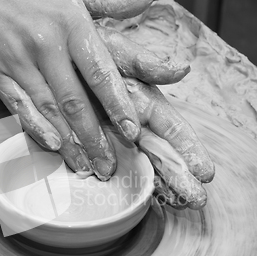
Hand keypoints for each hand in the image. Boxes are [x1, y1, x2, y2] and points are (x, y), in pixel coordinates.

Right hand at [0, 0, 158, 180]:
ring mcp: (19, 62)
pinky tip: (54, 147)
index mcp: (71, 25)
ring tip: (86, 167)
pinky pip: (19, 107)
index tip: (132, 132)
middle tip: (108, 166)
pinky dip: (37, 129)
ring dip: (70, 143)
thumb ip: (111, 1)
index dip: (117, 105)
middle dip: (94, 138)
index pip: (100, 73)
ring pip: (49, 110)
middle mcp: (46, 46)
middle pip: (75, 101)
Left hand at [91, 24, 214, 208]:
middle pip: (162, 152)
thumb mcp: (113, 51)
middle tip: (199, 200)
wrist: (50, 58)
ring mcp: (115, 136)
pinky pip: (115, 168)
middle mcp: (135, 122)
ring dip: (164, 185)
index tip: (206, 171)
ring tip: (182, 204)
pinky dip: (131, 184)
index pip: (173, 129)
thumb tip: (181, 70)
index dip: (190, 149)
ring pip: (144, 164)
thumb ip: (143, 62)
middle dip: (182, 176)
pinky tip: (147, 199)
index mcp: (144, 101)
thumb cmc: (85, 52)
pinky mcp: (94, 145)